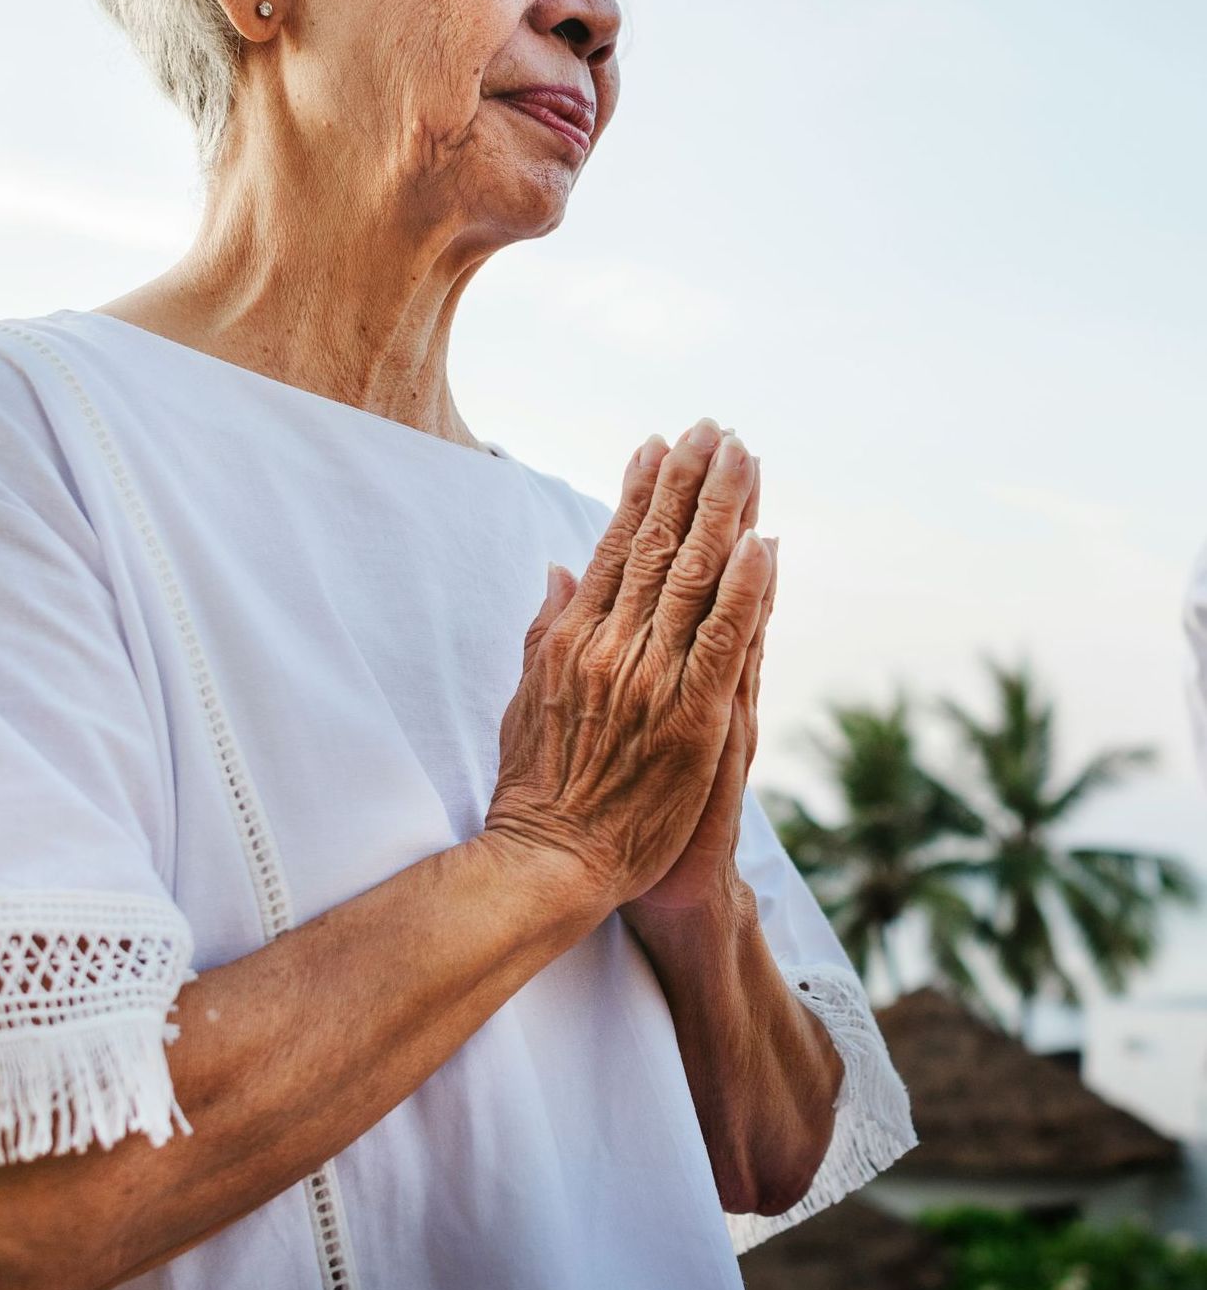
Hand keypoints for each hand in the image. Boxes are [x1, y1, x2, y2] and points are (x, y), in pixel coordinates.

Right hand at [484, 417, 774, 913]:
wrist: (550, 860)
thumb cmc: (536, 789)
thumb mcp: (525, 698)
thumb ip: (545, 630)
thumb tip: (558, 568)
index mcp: (571, 639)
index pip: (611, 549)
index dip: (639, 493)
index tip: (659, 446)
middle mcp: (609, 647)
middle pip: (656, 548)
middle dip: (688, 482)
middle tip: (714, 429)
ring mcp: (650, 680)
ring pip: (693, 580)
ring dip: (723, 512)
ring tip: (744, 457)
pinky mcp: (690, 719)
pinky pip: (723, 642)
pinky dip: (745, 591)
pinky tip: (764, 542)